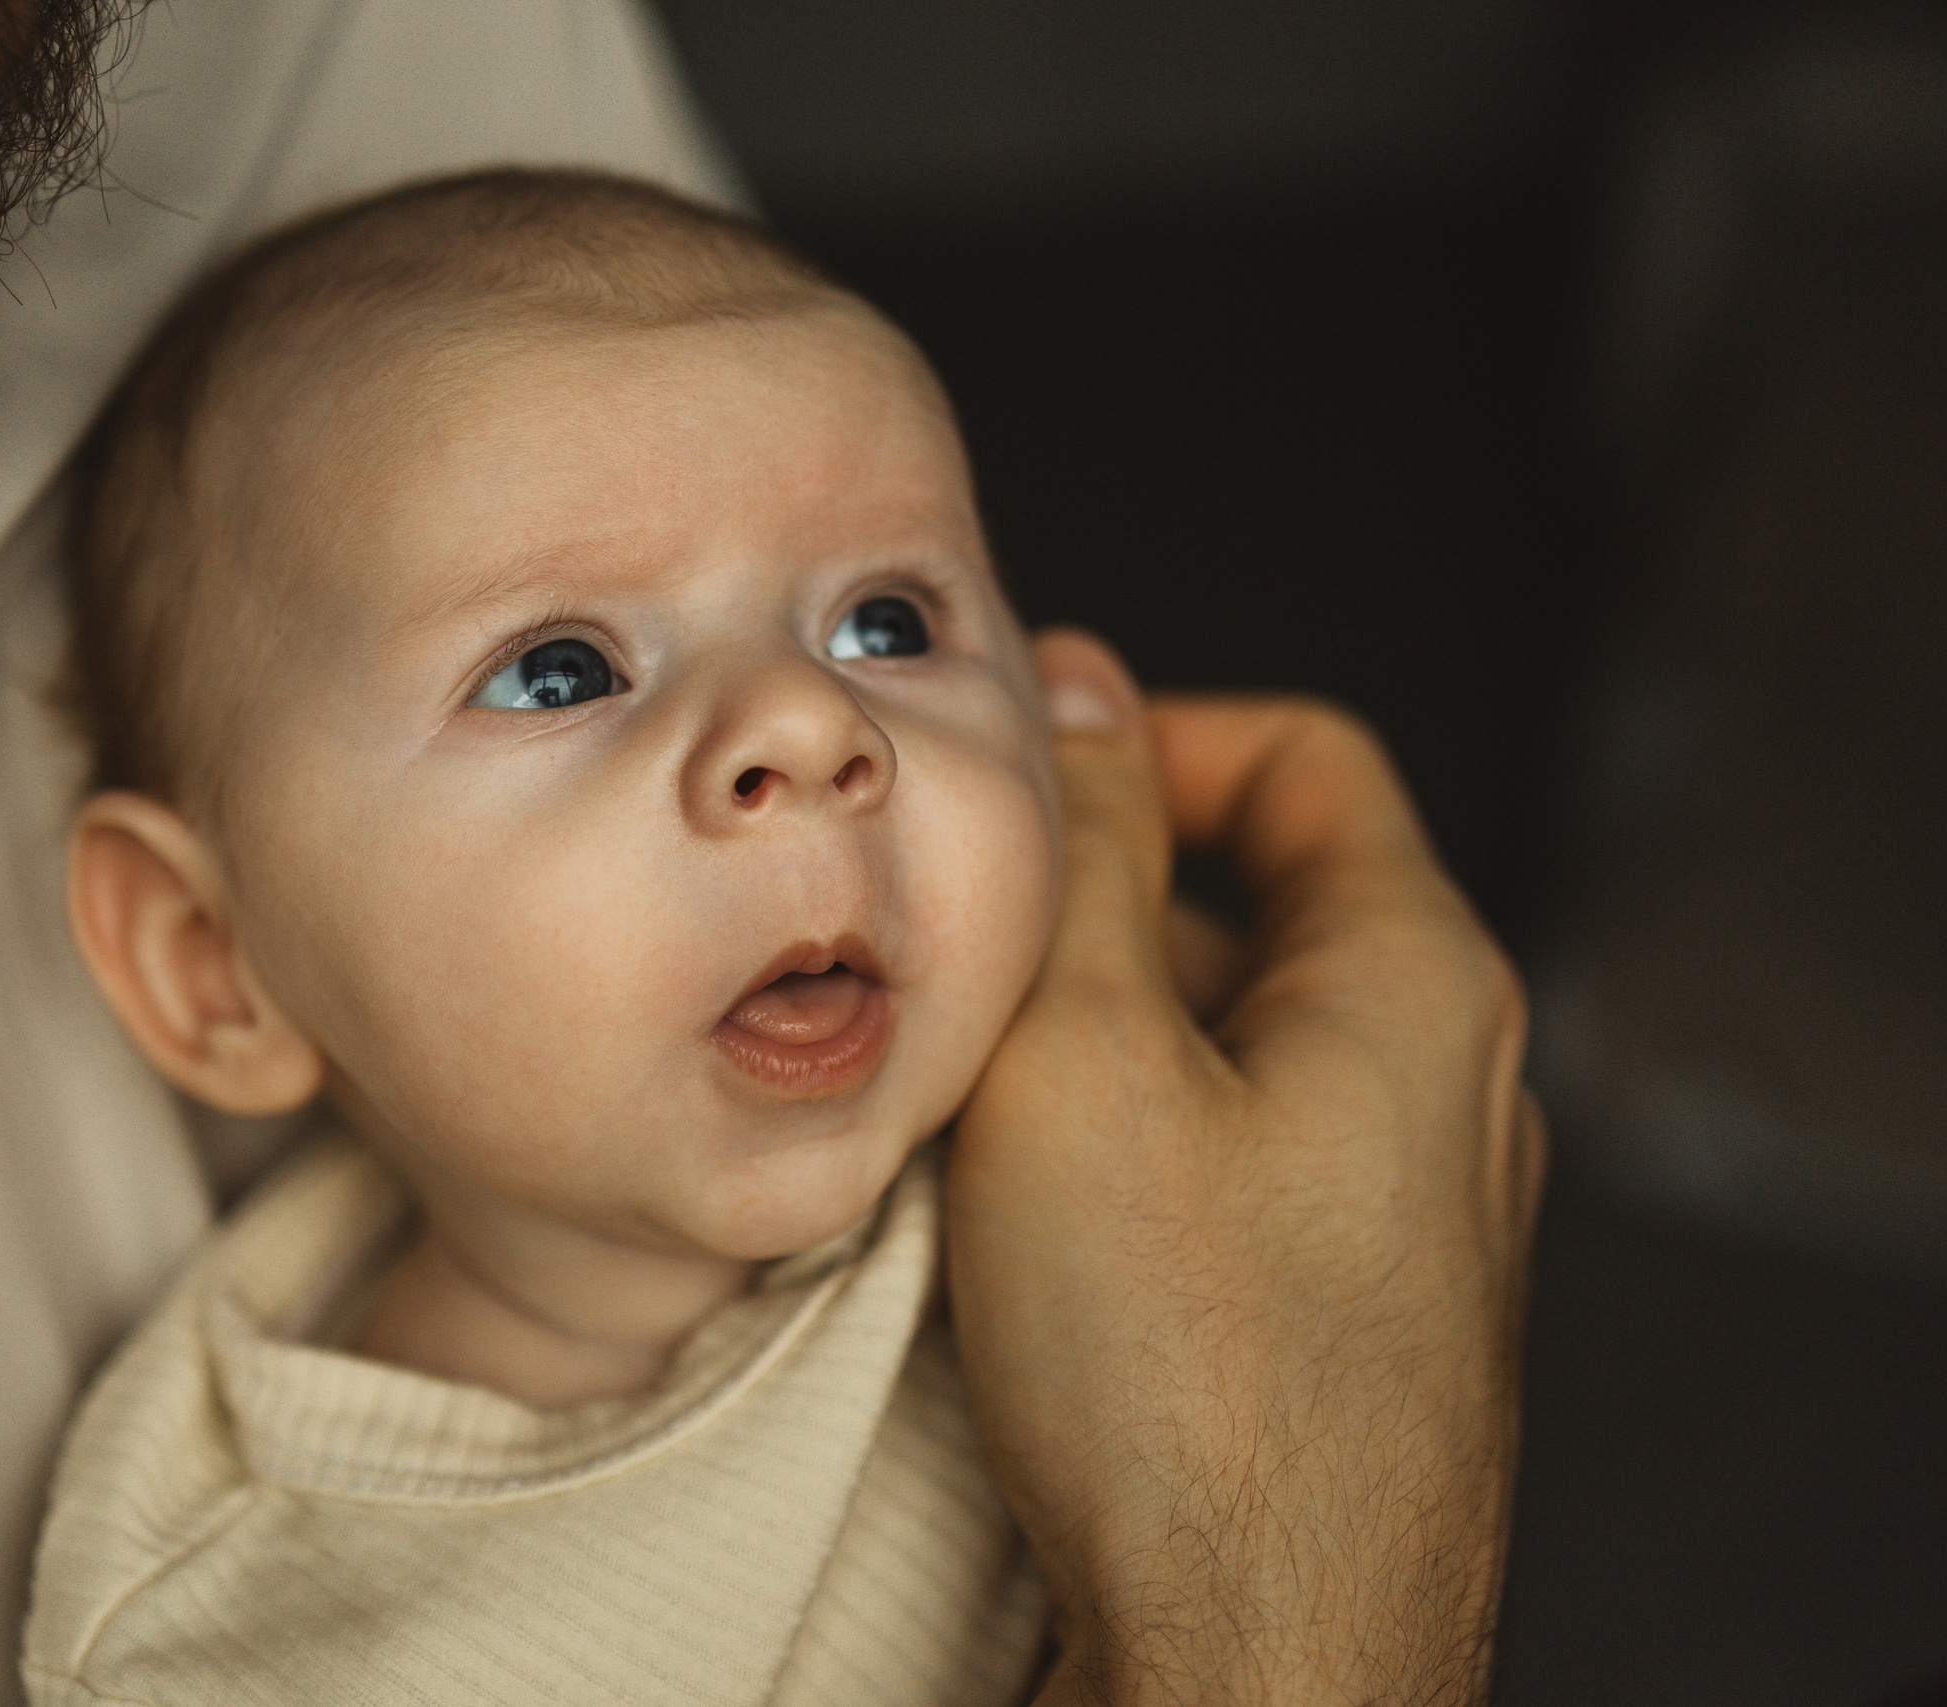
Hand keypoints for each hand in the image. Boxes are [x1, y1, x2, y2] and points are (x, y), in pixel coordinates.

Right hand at [946, 631, 1544, 1705]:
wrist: (1261, 1671)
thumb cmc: (1185, 1385)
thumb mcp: (1084, 1056)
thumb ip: (1083, 851)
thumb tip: (1082, 687)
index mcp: (1416, 982)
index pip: (1301, 756)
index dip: (1151, 733)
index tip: (1024, 777)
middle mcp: (1451, 1089)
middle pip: (1266, 902)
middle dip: (1101, 899)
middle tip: (961, 941)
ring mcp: (1415, 1217)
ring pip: (1240, 1046)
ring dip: (1103, 1034)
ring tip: (968, 1086)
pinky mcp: (1359, 1322)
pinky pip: (1239, 1169)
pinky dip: (1132, 1147)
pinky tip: (1022, 1214)